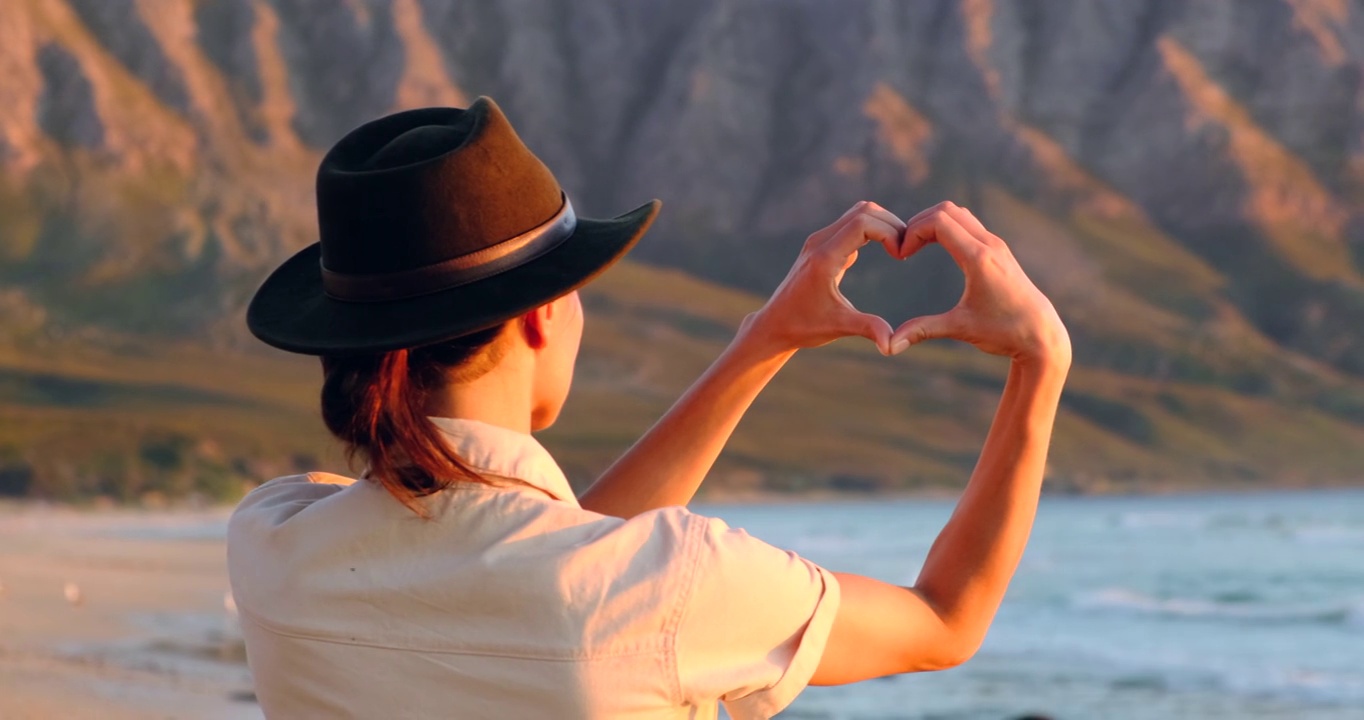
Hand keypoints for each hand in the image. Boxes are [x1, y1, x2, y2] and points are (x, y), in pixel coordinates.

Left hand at [745, 201, 905, 354]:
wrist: (774, 326)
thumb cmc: (803, 327)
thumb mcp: (839, 327)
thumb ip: (868, 329)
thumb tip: (892, 346)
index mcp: (824, 257)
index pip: (863, 222)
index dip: (889, 232)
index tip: (901, 255)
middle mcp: (819, 242)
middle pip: (863, 211)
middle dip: (890, 225)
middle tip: (906, 249)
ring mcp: (818, 242)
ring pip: (857, 214)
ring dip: (882, 225)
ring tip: (898, 250)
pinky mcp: (821, 246)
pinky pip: (851, 225)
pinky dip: (872, 231)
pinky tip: (885, 252)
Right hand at [891, 202, 1069, 363]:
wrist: (1042, 335)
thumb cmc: (1003, 332)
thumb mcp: (960, 329)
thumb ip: (923, 331)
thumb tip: (890, 347)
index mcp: (978, 259)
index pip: (939, 222)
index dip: (912, 231)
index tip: (901, 254)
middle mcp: (989, 245)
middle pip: (946, 210)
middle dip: (918, 223)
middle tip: (903, 248)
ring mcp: (996, 245)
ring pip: (958, 213)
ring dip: (932, 223)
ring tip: (915, 247)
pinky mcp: (998, 250)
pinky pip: (967, 224)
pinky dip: (946, 227)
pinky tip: (934, 249)